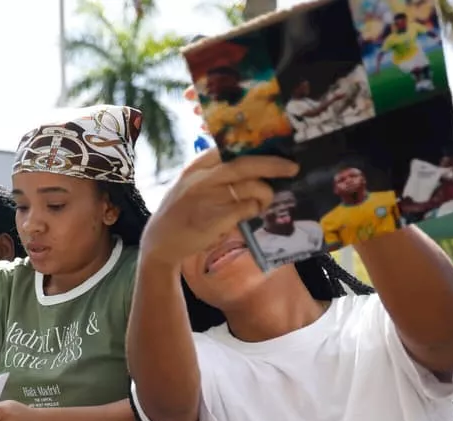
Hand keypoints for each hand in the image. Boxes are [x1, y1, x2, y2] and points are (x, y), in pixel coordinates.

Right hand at [141, 149, 298, 265]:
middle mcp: (202, 178)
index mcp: (197, 166)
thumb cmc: (179, 213)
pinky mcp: (216, 217)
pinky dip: (255, 210)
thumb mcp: (189, 184)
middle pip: (246, 164)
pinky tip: (250, 215)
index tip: (274, 147)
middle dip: (274, 165)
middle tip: (292, 168)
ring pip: (252, 187)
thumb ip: (212, 173)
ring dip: (265, 195)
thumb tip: (250, 165)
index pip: (230, 148)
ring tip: (262, 203)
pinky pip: (248, 208)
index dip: (255, 147)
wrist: (160, 242)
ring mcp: (209, 197)